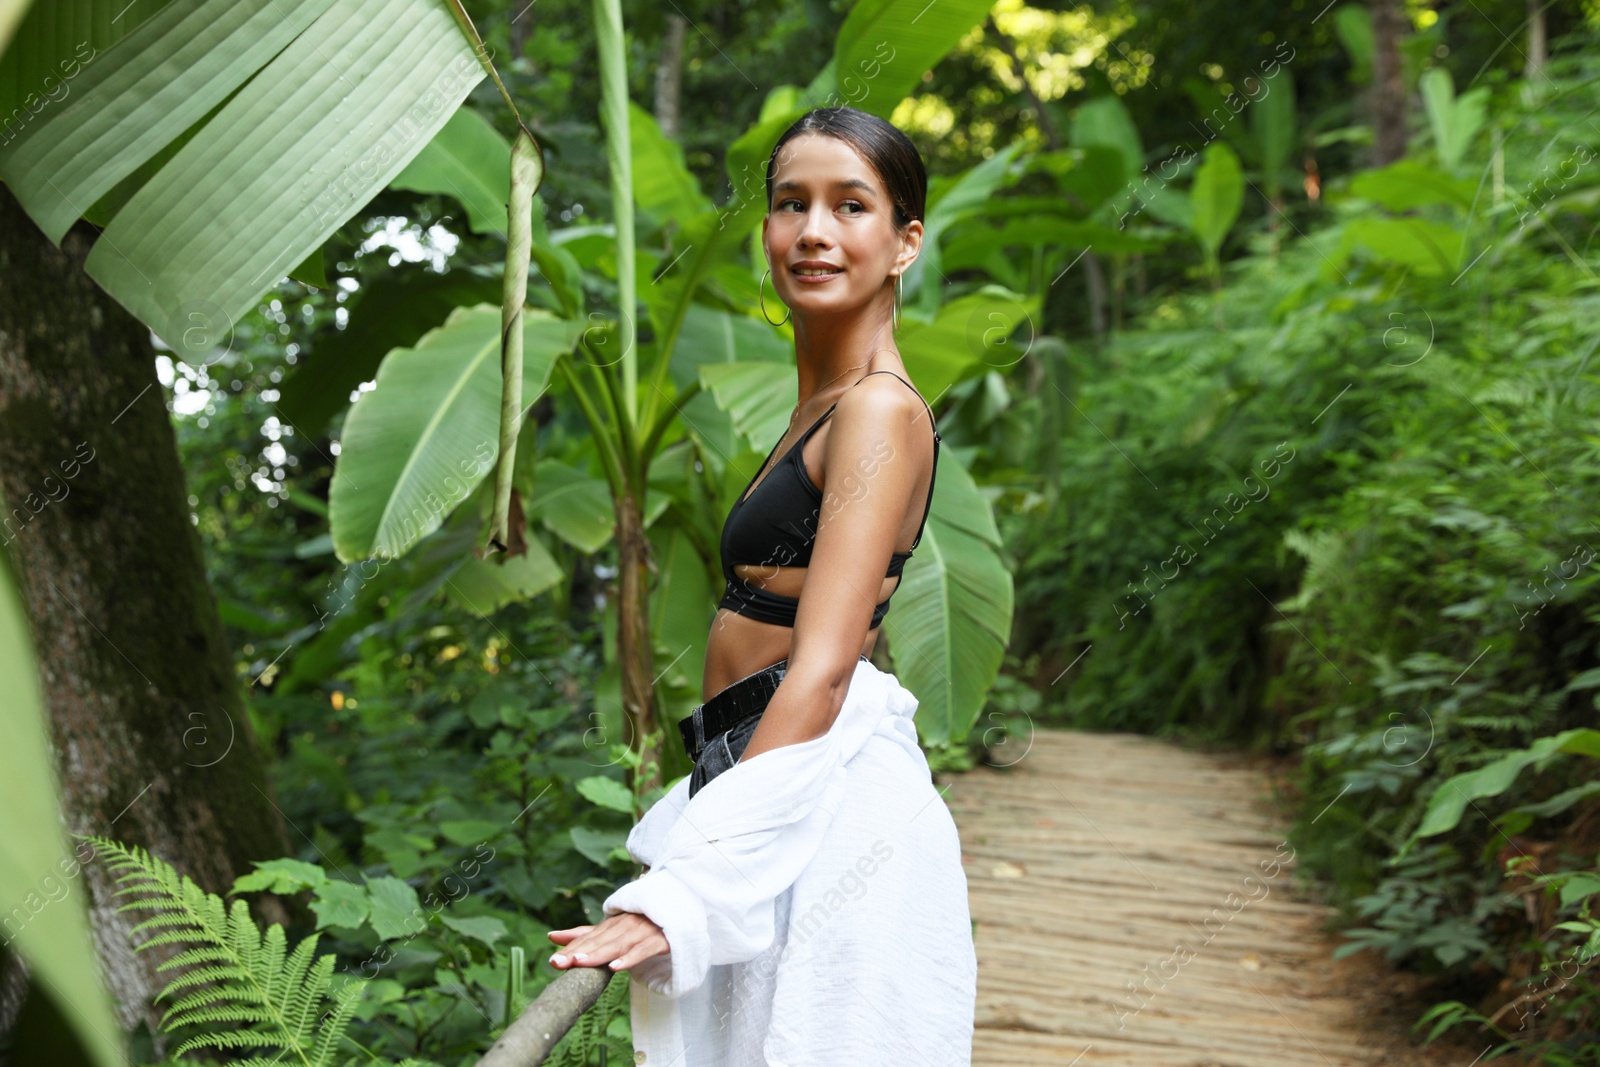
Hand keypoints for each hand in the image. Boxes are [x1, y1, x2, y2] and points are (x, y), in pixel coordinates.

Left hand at [547, 911, 668, 971]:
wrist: (681, 913)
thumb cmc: (642, 924)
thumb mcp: (612, 929)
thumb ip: (584, 934)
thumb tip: (551, 936)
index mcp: (613, 924)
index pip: (589, 937)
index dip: (571, 948)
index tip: (553, 959)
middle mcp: (625, 925)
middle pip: (599, 940)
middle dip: (578, 951)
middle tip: (558, 962)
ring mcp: (643, 931)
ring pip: (618, 943)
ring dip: (598, 953)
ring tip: (580, 963)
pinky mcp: (660, 940)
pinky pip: (643, 949)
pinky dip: (630, 957)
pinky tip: (615, 967)